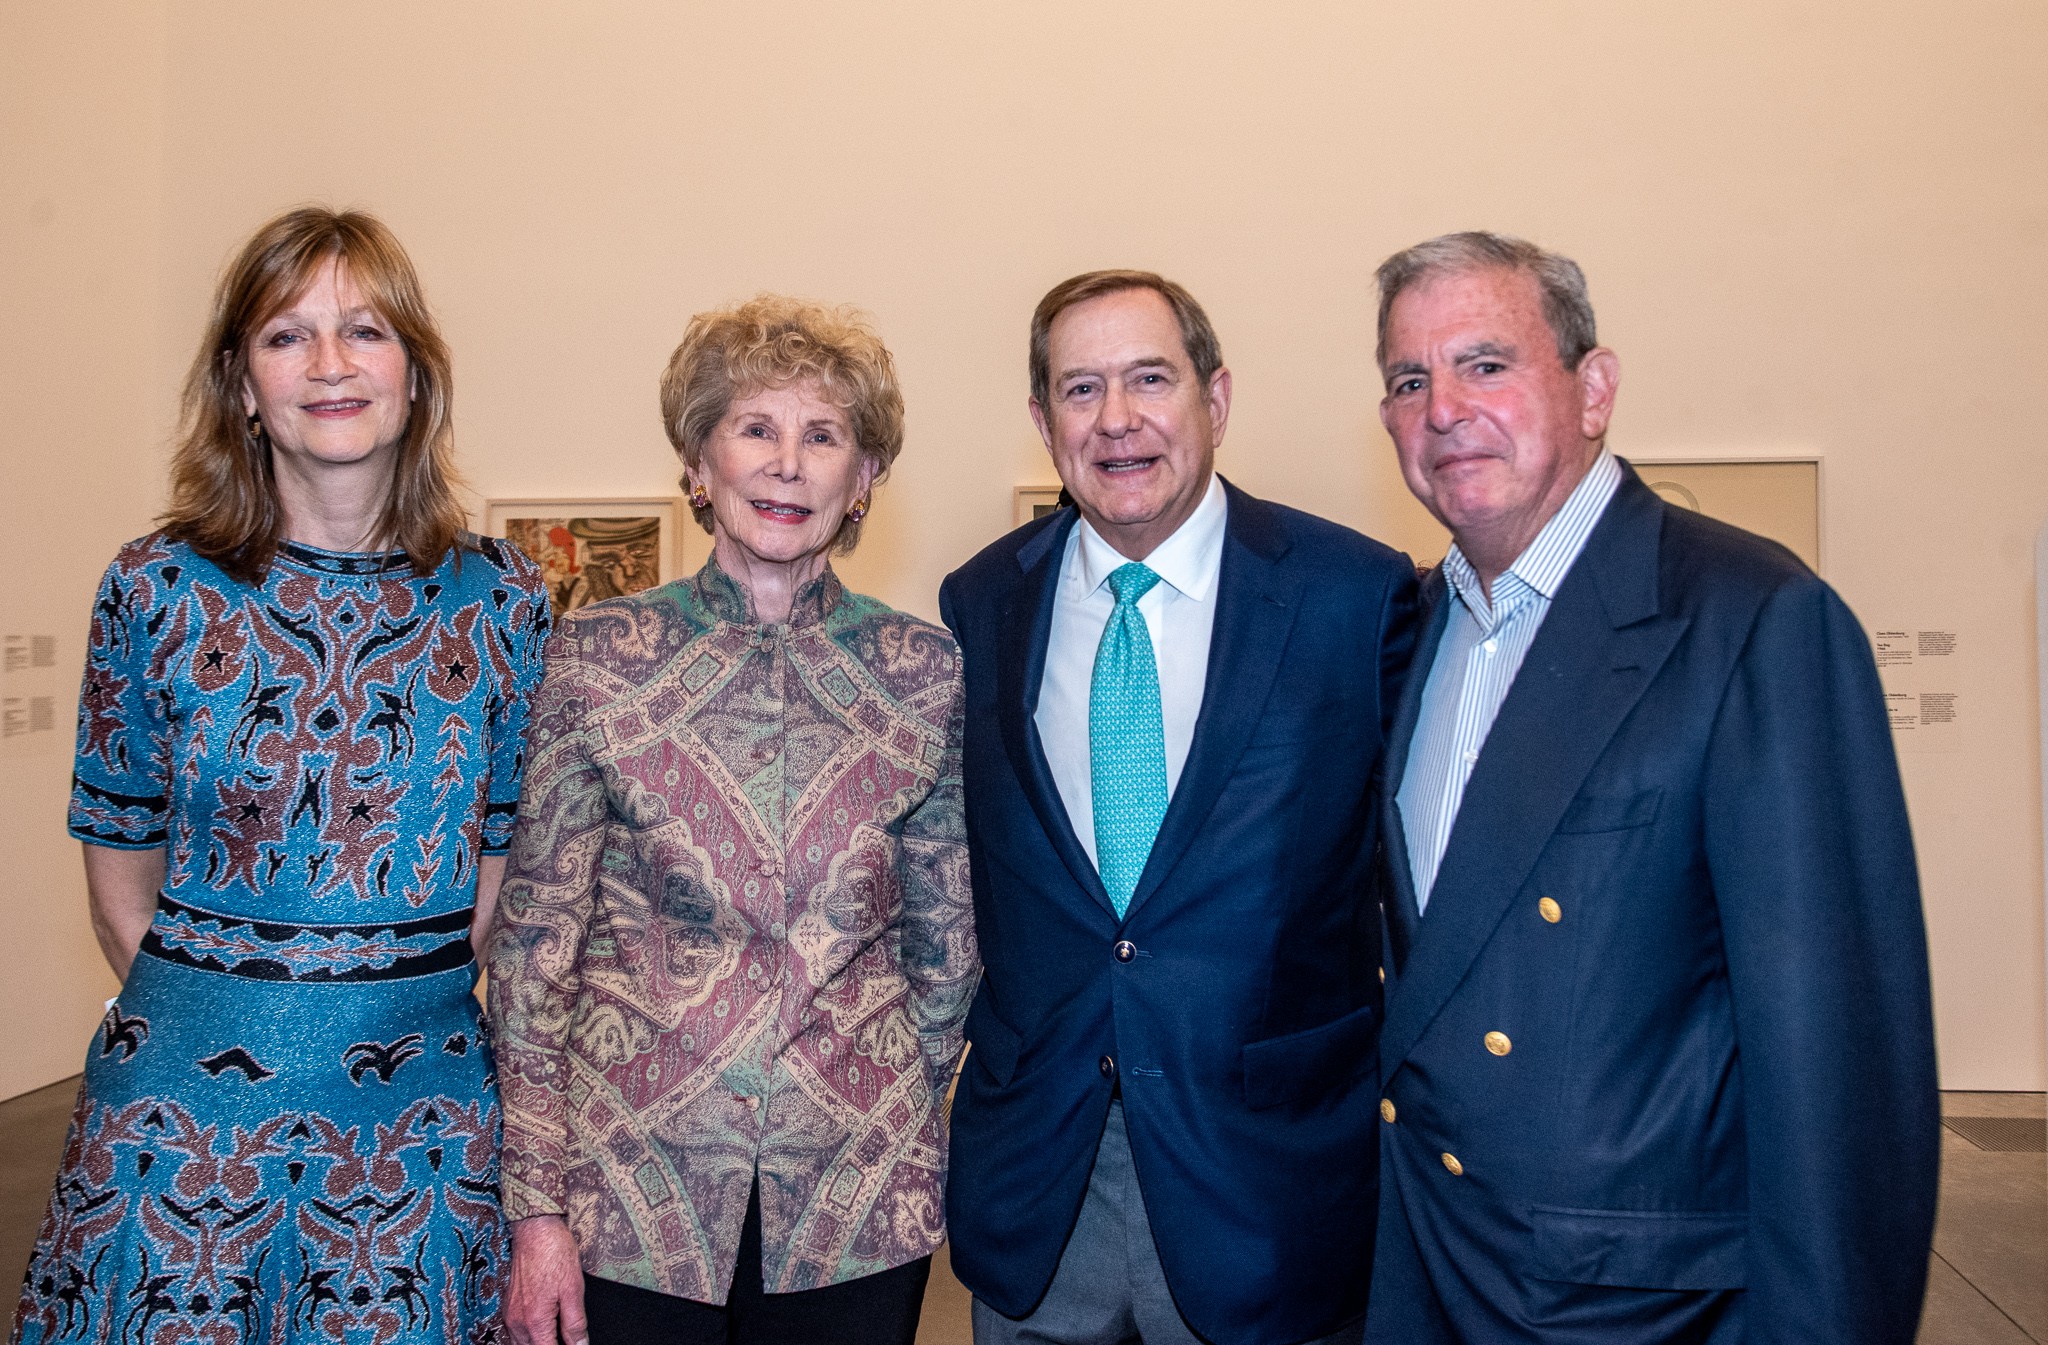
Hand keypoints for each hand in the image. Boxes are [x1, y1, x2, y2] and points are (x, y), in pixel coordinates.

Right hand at [506, 1215, 588, 1344]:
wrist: (535, 1229)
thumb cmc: (554, 1253)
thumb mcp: (573, 1290)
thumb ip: (575, 1324)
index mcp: (535, 1322)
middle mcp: (517, 1322)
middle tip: (569, 1339)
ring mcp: (510, 1313)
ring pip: (521, 1343)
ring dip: (539, 1342)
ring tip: (558, 1335)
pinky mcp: (509, 1304)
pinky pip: (516, 1331)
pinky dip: (530, 1335)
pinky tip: (544, 1326)